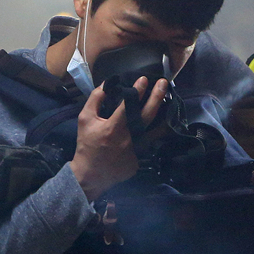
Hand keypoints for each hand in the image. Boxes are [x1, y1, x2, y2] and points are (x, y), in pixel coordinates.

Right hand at [70, 77, 165, 199]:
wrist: (91, 174)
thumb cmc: (87, 145)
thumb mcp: (85, 120)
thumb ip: (95, 100)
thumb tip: (106, 84)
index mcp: (113, 128)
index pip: (128, 105)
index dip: (137, 90)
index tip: (144, 79)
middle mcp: (128, 139)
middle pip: (147, 115)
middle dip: (157, 96)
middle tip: (163, 83)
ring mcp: (136, 151)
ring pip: (155, 130)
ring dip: (163, 115)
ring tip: (169, 101)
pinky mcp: (140, 160)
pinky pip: (149, 143)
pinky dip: (153, 133)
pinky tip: (157, 124)